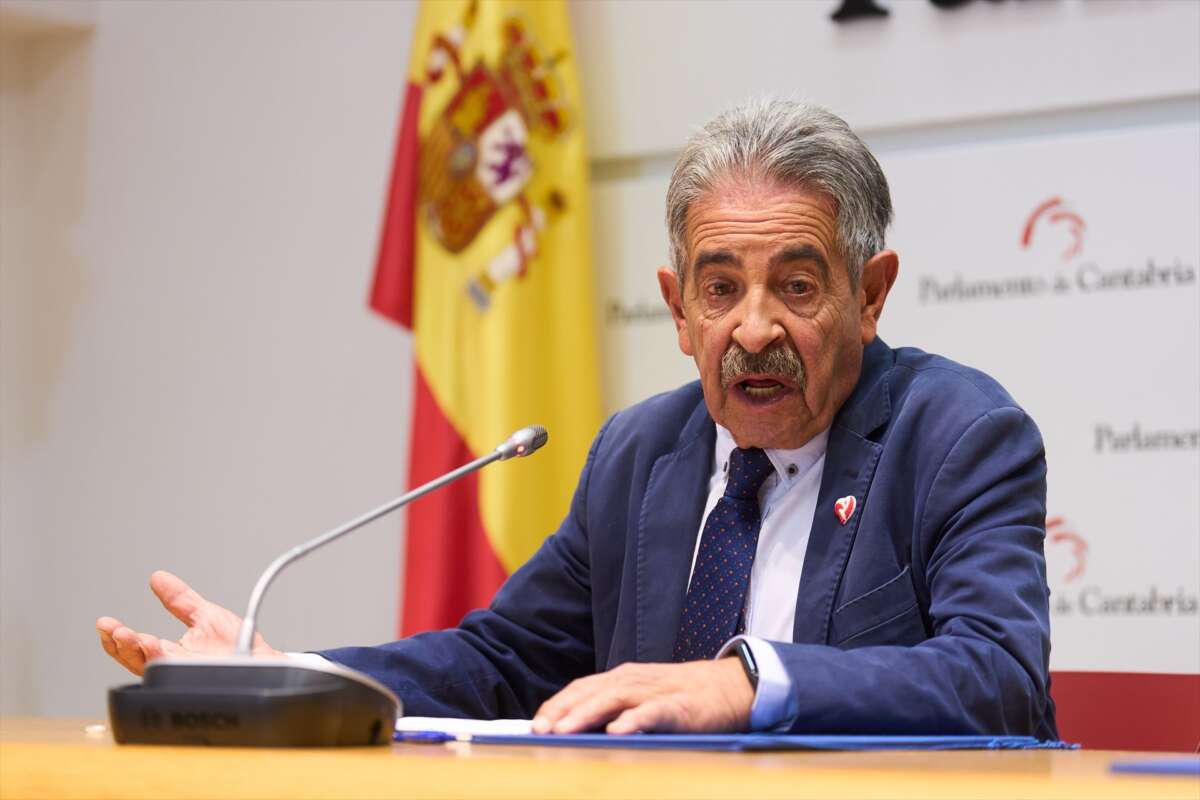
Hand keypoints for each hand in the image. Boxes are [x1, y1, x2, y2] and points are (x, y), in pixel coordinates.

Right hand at [96, 570, 280, 675]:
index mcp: (172, 653)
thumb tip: (157, 577)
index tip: (105, 623)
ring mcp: (189, 677)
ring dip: (141, 656)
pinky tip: (161, 653)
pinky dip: (169, 667)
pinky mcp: (205, 684)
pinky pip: (183, 680)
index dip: (118, 637)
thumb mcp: (205, 615)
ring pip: (156, 673)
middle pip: (139, 663)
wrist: (267, 661)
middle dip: (123, 647)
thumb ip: (180, 600)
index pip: (137, 647)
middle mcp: (176, 668)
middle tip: (115, 631)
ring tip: (134, 638)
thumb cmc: (238, 645)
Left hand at [531, 658, 753, 734]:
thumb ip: (614, 708)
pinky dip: (632, 720)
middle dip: (563, 712)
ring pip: (613, 699)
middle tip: (541, 731)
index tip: (536, 725)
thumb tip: (577, 729)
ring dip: (586, 715)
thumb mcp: (643, 696)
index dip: (557, 705)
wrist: (729, 687)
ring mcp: (655, 691)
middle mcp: (633, 680)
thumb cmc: (683, 696)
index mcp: (622, 678)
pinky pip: (651, 712)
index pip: (581, 688)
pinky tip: (616, 732)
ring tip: (565, 732)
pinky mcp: (678, 705)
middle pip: (590, 692)